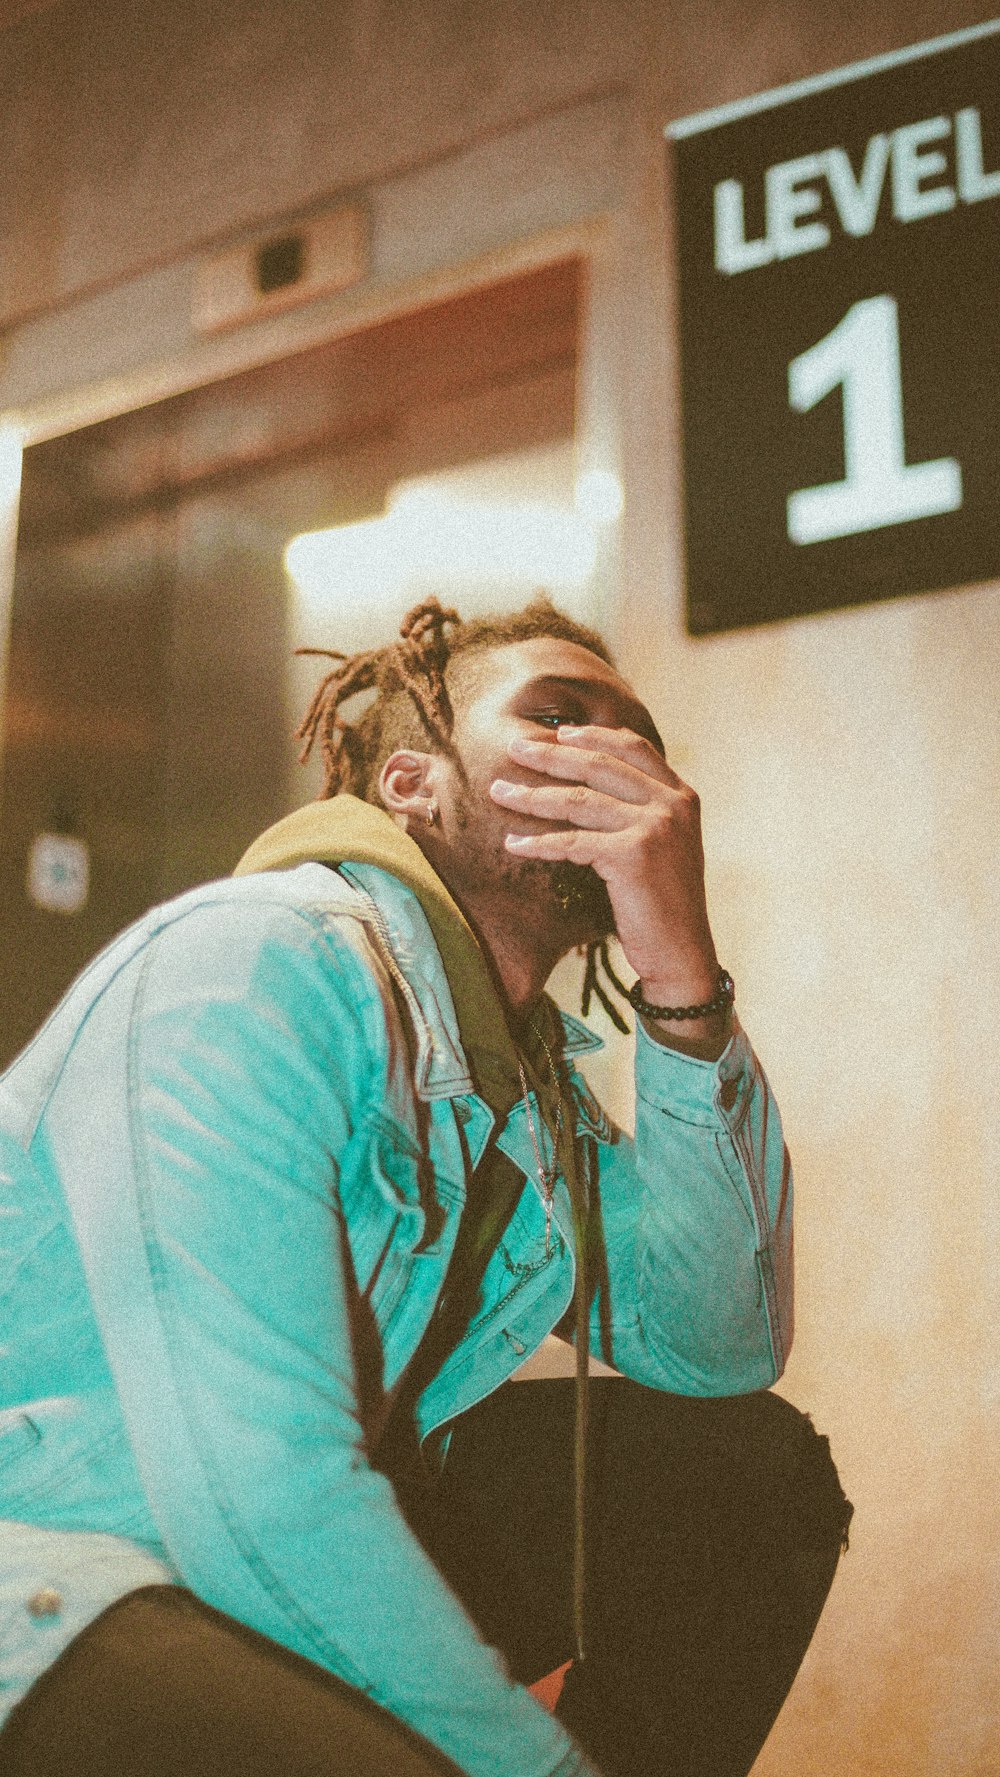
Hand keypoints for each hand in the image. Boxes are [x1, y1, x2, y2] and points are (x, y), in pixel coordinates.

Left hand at [490, 724, 720, 1006]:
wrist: (682, 954)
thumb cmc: (664, 904)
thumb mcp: (666, 846)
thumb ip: (642, 812)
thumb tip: (595, 787)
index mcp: (682, 795)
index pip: (634, 747)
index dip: (594, 736)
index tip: (559, 733)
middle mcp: (672, 803)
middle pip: (599, 765)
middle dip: (551, 755)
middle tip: (515, 748)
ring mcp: (654, 826)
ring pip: (579, 800)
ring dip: (532, 795)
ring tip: (499, 792)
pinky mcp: (633, 854)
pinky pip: (572, 841)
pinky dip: (539, 843)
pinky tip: (513, 843)